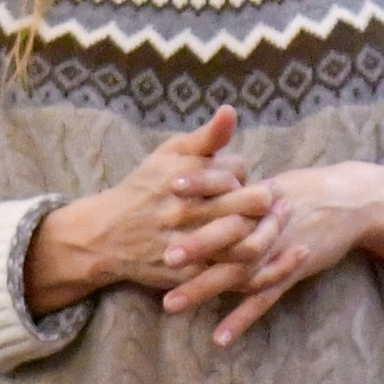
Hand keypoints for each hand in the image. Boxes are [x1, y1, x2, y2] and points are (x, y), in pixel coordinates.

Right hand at [25, 111, 277, 314]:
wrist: (107, 235)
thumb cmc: (146, 188)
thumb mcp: (169, 154)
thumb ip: (205, 137)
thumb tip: (231, 111)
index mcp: (184, 176)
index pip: (236, 170)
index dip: (245, 175)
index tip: (243, 180)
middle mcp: (186, 210)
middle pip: (249, 204)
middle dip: (267, 201)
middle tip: (276, 201)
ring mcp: (188, 243)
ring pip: (246, 242)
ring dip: (268, 234)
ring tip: (273, 227)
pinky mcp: (190, 273)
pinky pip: (232, 273)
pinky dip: (255, 266)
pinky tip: (264, 256)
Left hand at [159, 161, 383, 348]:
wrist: (352, 202)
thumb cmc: (306, 192)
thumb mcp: (271, 184)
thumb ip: (238, 190)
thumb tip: (205, 189)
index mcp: (257, 196)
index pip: (225, 189)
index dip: (199, 187)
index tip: (169, 185)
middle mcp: (265, 223)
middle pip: (226, 234)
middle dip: (195, 246)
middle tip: (162, 257)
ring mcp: (278, 249)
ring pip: (237, 271)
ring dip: (204, 288)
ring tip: (171, 305)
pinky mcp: (292, 270)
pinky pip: (264, 299)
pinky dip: (242, 319)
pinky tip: (219, 338)